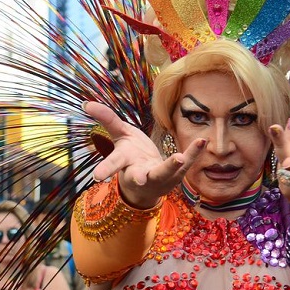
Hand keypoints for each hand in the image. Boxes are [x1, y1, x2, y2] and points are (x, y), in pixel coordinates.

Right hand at [85, 102, 206, 207]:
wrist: (148, 186)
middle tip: (140, 179)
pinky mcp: (177, 175)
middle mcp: (141, 173)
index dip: (105, 170)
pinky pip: (187, 163)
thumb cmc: (131, 157)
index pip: (113, 165)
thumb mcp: (120, 137)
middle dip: (139, 177)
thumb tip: (86, 104)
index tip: (97, 177)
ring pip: (165, 172)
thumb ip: (107, 120)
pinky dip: (194, 152)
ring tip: (180, 158)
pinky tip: (202, 140)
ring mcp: (160, 176)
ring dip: (172, 166)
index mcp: (125, 163)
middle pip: (139, 176)